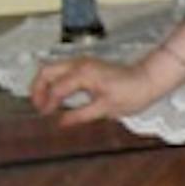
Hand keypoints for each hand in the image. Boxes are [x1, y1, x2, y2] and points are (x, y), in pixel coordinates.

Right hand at [28, 54, 168, 125]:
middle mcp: (79, 64)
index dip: (48, 104)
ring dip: (45, 84)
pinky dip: (55, 82)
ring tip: (44, 103)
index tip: (45, 116)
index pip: (56, 88)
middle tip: (37, 106)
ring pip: (52, 68)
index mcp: (83, 74)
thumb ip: (80, 115)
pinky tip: (57, 97)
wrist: (148, 80)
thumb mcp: (106, 109)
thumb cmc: (132, 92)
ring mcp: (82, 63)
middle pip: (46, 70)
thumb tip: (61, 123)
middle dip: (37, 88)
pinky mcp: (86, 66)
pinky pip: (62, 71)